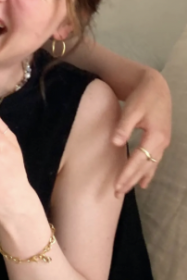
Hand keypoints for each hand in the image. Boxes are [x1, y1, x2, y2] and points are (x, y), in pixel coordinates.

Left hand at [112, 68, 171, 194]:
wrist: (156, 87)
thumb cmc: (142, 97)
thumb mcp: (132, 109)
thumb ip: (124, 126)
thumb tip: (115, 143)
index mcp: (156, 136)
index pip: (139, 160)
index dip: (128, 173)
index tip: (117, 185)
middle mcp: (162, 143)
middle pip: (145, 167)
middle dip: (131, 180)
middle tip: (117, 193)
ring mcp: (162, 143)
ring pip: (150, 166)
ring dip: (138, 178)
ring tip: (127, 190)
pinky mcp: (159, 141)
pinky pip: (154, 161)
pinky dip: (148, 172)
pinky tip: (143, 182)